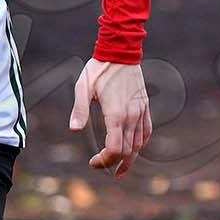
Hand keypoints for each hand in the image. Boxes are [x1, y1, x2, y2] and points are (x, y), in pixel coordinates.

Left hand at [69, 58, 151, 178]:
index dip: (105, 160)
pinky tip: (133, 150)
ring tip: (118, 168)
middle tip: (100, 165)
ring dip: (129, 159)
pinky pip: (146, 132)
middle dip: (114, 163)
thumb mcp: (83, 87)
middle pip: (128, 151)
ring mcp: (140, 112)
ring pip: (139, 144)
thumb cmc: (99, 69)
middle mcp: (131, 116)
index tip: (93, 162)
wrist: (121, 52)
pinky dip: (140, 145)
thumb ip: (80, 109)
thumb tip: (73, 128)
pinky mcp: (145, 107)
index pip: (116, 149)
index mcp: (116, 114)